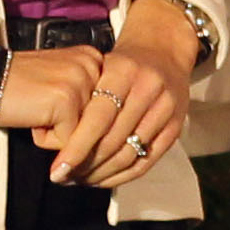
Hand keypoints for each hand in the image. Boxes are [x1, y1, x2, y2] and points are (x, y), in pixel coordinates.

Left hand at [41, 4, 200, 187]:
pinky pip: (147, 161)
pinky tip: (103, 178)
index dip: (76, 149)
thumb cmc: (123, 63)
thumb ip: (82, 100)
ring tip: (80, 179)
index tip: (58, 169)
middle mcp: (148, 89)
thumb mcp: (99, 68)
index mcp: (124, 71)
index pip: (98, 119)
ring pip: (130, 154)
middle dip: (86, 165)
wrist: (163, 50)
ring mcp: (166, 109)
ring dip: (102, 174)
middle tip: (65, 176)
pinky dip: (123, 176)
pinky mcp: (175, 126)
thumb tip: (53, 140)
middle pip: (114, 140)